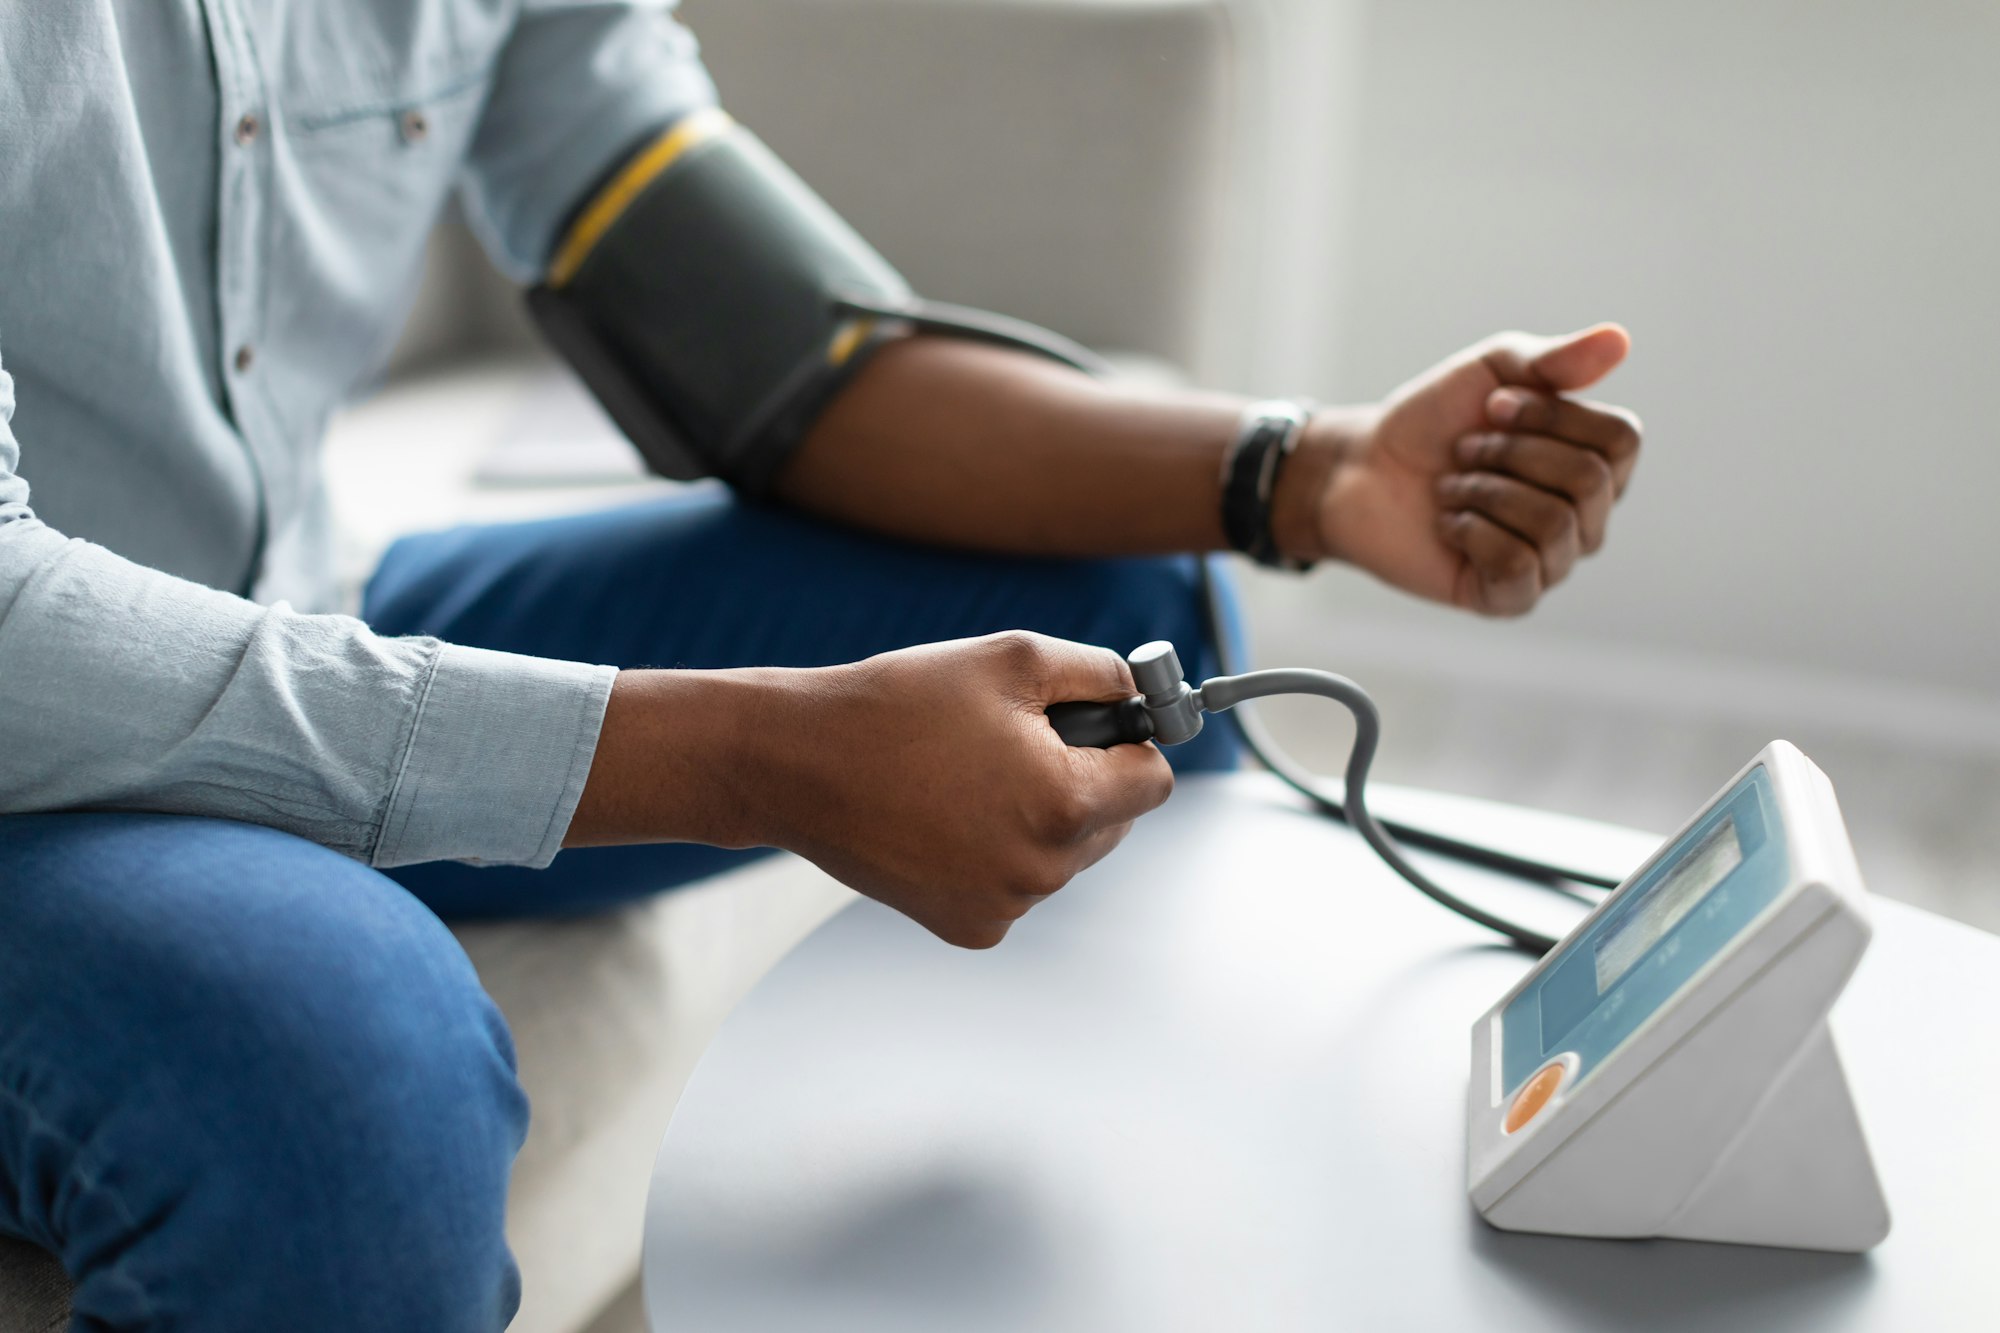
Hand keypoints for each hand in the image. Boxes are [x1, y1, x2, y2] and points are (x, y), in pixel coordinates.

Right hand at [570, 632, 1173, 948]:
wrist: (798, 763)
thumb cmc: (899, 704)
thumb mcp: (1013, 658)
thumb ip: (1099, 672)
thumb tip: (1141, 692)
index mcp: (1064, 802)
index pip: (1154, 781)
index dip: (1132, 741)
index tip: (1104, 723)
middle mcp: (1043, 870)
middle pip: (1115, 822)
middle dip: (1086, 779)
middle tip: (1020, 741)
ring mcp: (1005, 906)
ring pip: (1064, 856)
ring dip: (1041, 816)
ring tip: (971, 773)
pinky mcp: (968, 928)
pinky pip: (1017, 885)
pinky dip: (999, 852)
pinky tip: (947, 815)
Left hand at [1293, 326, 1641, 615]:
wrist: (1364, 467)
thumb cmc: (1434, 420)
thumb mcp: (1493, 371)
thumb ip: (1556, 359)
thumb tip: (1619, 339)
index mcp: (1596, 463)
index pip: (1622, 440)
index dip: (1552, 414)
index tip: (1494, 403)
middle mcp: (1587, 519)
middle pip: (1590, 480)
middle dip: (1512, 452)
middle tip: (1465, 450)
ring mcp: (1551, 563)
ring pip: (1554, 523)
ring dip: (1484, 490)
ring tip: (1450, 487)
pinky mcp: (1508, 598)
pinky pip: (1517, 564)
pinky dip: (1471, 532)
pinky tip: (1448, 524)